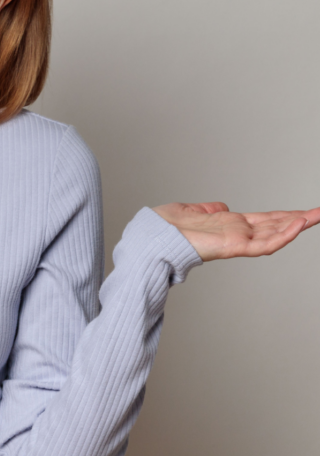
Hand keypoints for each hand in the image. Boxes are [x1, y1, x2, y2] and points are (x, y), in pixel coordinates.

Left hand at [152, 202, 319, 261]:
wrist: (152, 237)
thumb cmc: (166, 227)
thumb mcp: (193, 211)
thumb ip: (209, 210)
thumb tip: (220, 208)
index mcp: (230, 225)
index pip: (265, 220)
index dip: (284, 216)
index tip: (302, 212)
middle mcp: (237, 233)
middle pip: (276, 226)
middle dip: (300, 220)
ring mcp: (238, 241)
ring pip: (276, 234)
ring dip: (298, 225)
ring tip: (318, 215)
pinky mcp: (234, 247)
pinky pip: (264, 243)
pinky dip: (283, 234)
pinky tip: (298, 224)